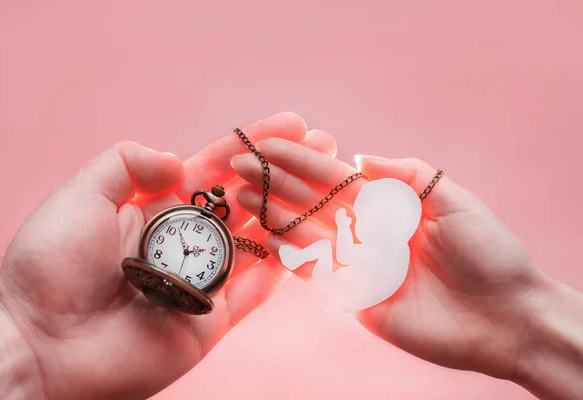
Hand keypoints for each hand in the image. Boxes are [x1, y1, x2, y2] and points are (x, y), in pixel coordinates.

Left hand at [0, 113, 336, 399]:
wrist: (38, 341)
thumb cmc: (50, 264)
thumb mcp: (81, 195)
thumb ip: (127, 164)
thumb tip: (180, 161)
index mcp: (158, 207)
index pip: (217, 168)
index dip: (255, 144)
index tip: (293, 124)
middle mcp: (185, 240)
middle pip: (247, 202)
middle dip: (287, 175)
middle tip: (326, 149)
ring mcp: (202, 281)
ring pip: (258, 244)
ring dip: (293, 215)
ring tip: (329, 189)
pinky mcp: (210, 321)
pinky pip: (254, 293)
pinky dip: (283, 270)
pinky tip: (310, 242)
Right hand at [231, 141, 544, 378]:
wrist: (504, 317)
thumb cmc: (487, 252)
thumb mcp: (452, 201)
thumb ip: (406, 177)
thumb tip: (358, 156)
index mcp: (389, 204)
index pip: (335, 178)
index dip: (301, 161)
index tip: (268, 146)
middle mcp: (369, 230)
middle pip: (314, 203)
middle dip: (276, 184)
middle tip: (239, 167)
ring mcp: (360, 264)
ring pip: (309, 235)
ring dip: (274, 216)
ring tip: (241, 198)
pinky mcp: (357, 298)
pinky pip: (319, 275)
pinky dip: (291, 257)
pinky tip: (266, 237)